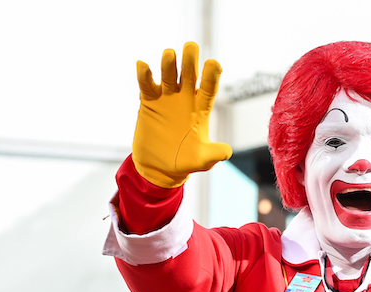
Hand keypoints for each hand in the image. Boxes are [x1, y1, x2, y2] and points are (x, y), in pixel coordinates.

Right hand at [132, 42, 232, 187]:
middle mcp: (185, 99)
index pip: (208, 88)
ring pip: (168, 76)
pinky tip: (143, 65)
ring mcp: (166, 98)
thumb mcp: (202, 160)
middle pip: (189, 75)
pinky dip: (145, 76)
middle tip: (191, 46)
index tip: (214, 63)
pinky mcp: (149, 102)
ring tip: (169, 54)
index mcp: (201, 109)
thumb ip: (214, 154)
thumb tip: (227, 151)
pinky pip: (147, 86)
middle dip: (190, 61)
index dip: (211, 76)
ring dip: (169, 65)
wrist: (160, 167)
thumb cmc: (184, 161)